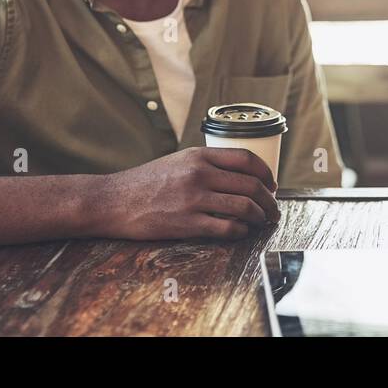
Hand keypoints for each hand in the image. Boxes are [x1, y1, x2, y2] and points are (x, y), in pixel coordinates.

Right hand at [88, 146, 279, 240]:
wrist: (114, 200)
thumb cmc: (146, 182)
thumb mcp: (178, 161)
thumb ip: (206, 164)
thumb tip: (239, 175)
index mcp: (199, 156)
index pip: (246, 159)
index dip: (266, 173)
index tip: (272, 184)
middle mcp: (199, 174)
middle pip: (251, 185)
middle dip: (269, 200)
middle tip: (273, 209)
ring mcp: (193, 199)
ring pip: (244, 207)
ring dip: (260, 217)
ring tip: (262, 222)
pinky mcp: (187, 223)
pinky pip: (227, 228)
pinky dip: (241, 231)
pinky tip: (241, 231)